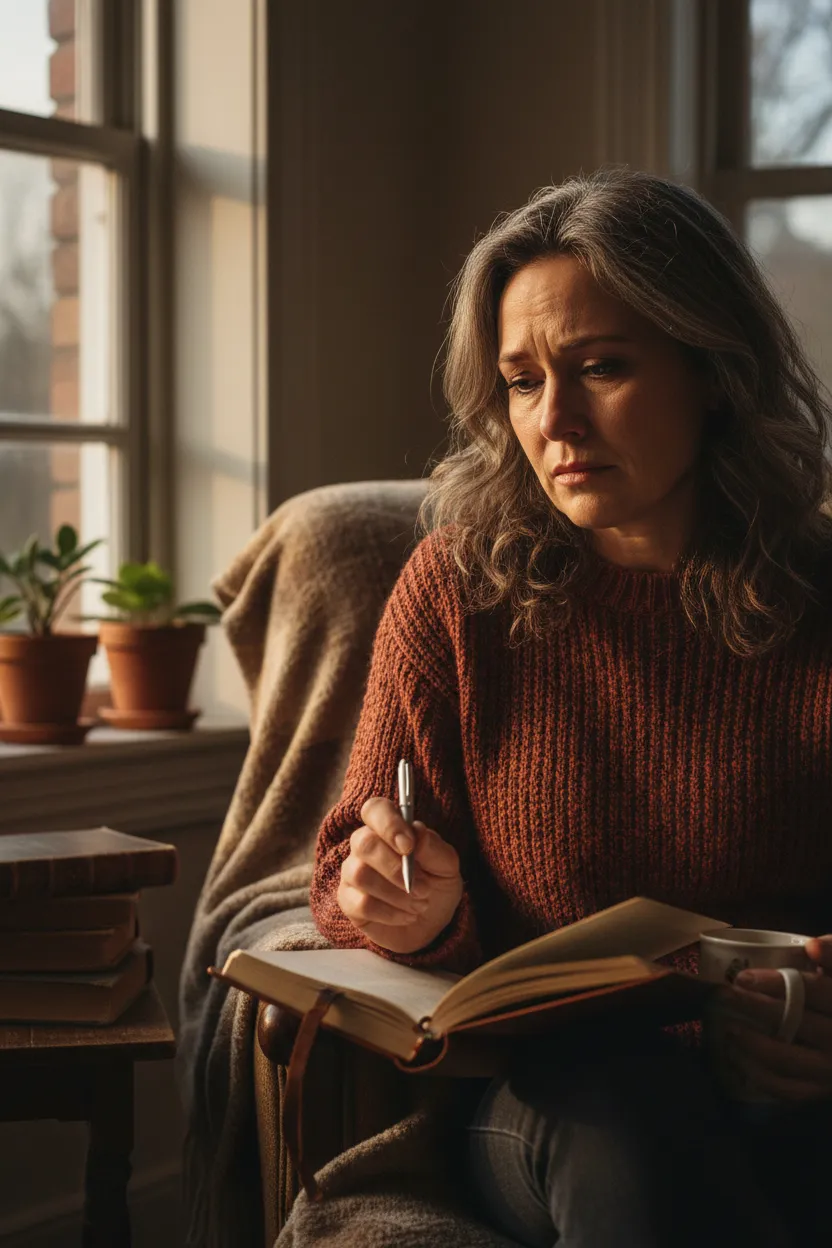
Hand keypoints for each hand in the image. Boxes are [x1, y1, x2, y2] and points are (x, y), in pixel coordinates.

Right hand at [336, 796, 463, 953]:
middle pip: (364, 842)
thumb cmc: (436, 887)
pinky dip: (389, 913)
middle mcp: (365, 845)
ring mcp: (352, 872)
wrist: (430, 925)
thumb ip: (434, 848)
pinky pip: (360, 903)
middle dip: (395, 868)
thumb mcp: (447, 867)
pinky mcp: (348, 901)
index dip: (388, 824)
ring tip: (419, 905)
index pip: (375, 809)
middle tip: (424, 888)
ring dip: (396, 894)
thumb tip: (417, 833)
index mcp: (390, 828)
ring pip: (360, 874)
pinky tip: (406, 916)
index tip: (409, 846)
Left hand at [719, 936, 831, 1101]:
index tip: (742, 977)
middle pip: (793, 1021)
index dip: (775, 982)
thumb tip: (811, 946)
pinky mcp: (823, 1092)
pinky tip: (739, 1057)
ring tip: (728, 1027)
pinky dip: (759, 1075)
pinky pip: (787, 1090)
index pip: (812, 990)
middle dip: (753, 1007)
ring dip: (751, 1043)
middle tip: (725, 996)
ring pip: (787, 1059)